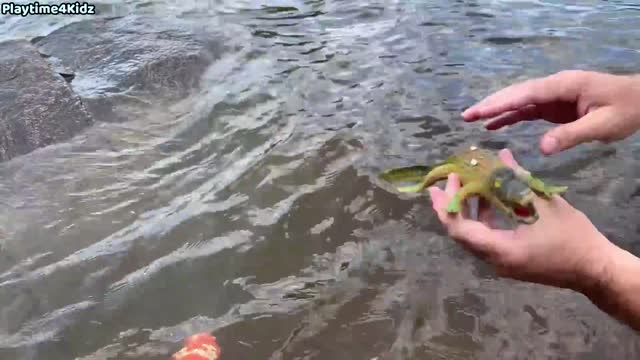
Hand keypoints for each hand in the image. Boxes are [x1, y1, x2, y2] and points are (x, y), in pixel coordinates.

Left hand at [427, 148, 614, 290]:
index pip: (459, 229)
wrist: (595, 270)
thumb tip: (501, 155)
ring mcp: (500, 263)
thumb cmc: (573, 238)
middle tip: (449, 179)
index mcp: (500, 250)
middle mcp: (494, 260)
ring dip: (467, 210)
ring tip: (465, 183)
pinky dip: (483, 219)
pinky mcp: (508, 260)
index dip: (449, 204)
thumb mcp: (545, 203)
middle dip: (451, 205)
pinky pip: (486, 239)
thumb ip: (518, 179)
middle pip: (461, 233)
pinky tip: (487, 198)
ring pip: (472, 236)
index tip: (449, 181)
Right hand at [462, 70, 639, 154]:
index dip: (501, 103)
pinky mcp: (554, 106)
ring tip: (471, 119)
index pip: (526, 94)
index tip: (478, 112)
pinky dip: (509, 116)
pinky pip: (527, 110)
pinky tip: (493, 125)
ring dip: (496, 109)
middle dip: (490, 104)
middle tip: (465, 116)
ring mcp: (553, 96)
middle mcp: (554, 87)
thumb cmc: (626, 110)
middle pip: (516, 94)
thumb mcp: (603, 125)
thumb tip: (541, 148)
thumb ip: (571, 135)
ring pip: (518, 101)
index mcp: (563, 86)